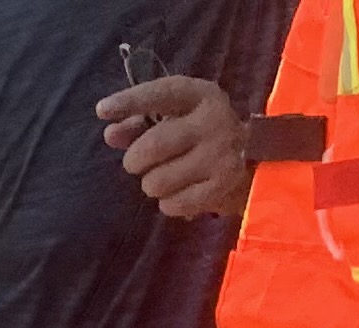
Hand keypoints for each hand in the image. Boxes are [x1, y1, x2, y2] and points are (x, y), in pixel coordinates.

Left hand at [97, 74, 250, 218]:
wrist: (256, 163)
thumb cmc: (202, 136)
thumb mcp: (177, 119)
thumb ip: (140, 123)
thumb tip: (110, 134)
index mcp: (202, 96)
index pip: (162, 92)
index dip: (130, 100)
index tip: (102, 111)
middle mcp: (214, 121)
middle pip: (152, 146)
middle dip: (135, 160)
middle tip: (139, 163)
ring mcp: (220, 156)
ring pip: (157, 181)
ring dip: (152, 184)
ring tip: (166, 178)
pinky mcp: (222, 188)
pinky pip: (172, 204)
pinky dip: (168, 203)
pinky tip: (180, 193)